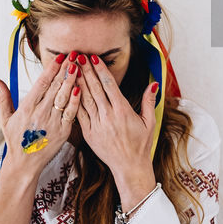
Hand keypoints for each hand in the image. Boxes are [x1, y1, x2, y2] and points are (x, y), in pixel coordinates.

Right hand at [0, 53, 81, 187]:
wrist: (25, 163)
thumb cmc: (16, 139)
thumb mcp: (5, 119)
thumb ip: (3, 98)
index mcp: (27, 107)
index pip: (41, 83)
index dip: (51, 69)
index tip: (60, 57)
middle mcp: (40, 112)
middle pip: (56, 86)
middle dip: (66, 69)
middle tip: (75, 55)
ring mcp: (52, 121)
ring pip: (65, 97)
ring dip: (73, 80)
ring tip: (80, 66)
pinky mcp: (63, 131)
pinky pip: (71, 113)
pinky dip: (76, 100)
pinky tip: (81, 88)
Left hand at [75, 53, 158, 199]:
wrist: (129, 167)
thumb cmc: (141, 145)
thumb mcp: (150, 122)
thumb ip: (150, 102)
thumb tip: (153, 84)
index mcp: (123, 111)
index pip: (109, 85)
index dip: (101, 70)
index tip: (94, 58)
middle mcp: (108, 116)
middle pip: (94, 89)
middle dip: (86, 71)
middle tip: (78, 56)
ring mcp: (97, 125)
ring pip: (84, 99)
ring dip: (77, 83)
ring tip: (70, 69)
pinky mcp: (88, 133)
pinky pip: (78, 114)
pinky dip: (73, 101)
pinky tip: (68, 91)